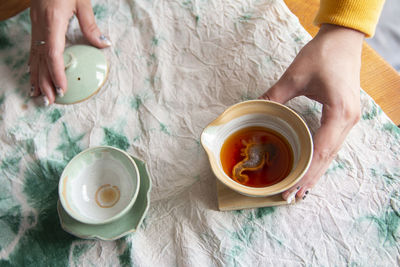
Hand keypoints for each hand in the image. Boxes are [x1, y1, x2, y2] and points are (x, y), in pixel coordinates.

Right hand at [29, 0, 110, 104]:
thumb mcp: (81, 2)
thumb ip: (91, 26)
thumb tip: (104, 44)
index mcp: (53, 22)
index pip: (53, 53)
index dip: (56, 73)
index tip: (61, 89)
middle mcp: (41, 27)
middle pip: (41, 60)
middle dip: (44, 82)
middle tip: (48, 102)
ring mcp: (35, 27)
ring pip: (34, 57)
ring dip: (36, 78)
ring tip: (38, 96)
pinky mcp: (35, 26)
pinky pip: (32, 50)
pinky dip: (33, 65)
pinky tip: (32, 75)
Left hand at [259, 24, 363, 200]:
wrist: (343, 39)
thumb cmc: (322, 54)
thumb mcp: (294, 76)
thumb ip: (273, 96)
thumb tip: (254, 111)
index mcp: (339, 113)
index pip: (321, 151)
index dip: (305, 172)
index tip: (290, 188)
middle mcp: (348, 120)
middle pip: (328, 158)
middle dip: (309, 178)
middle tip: (291, 197)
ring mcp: (349, 119)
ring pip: (332, 153)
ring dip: (316, 172)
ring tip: (300, 190)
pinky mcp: (345, 116)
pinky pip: (332, 143)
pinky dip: (320, 158)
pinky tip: (311, 168)